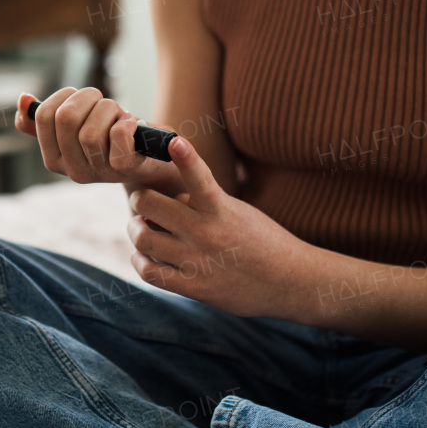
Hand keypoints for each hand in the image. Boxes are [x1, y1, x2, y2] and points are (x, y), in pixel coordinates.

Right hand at [15, 87, 183, 190]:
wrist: (150, 157)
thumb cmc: (111, 137)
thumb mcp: (76, 127)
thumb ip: (45, 119)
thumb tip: (23, 100)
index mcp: (54, 159)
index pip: (44, 116)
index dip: (64, 96)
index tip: (81, 98)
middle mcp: (72, 171)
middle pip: (66, 118)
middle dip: (88, 98)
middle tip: (103, 101)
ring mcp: (98, 173)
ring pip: (91, 129)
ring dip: (110, 109)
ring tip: (119, 114)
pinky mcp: (125, 169)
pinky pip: (117, 140)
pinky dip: (124, 123)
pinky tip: (130, 124)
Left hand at [125, 134, 307, 318]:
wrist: (290, 281)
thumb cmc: (264, 241)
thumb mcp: (238, 211)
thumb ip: (204, 203)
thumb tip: (172, 199)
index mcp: (220, 209)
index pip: (199, 176)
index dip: (185, 157)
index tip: (175, 140)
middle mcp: (205, 232)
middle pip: (148, 204)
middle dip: (140, 200)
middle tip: (143, 204)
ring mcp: (197, 261)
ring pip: (143, 239)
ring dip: (136, 230)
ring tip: (142, 228)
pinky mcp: (193, 287)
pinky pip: (149, 272)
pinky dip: (139, 261)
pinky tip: (144, 256)